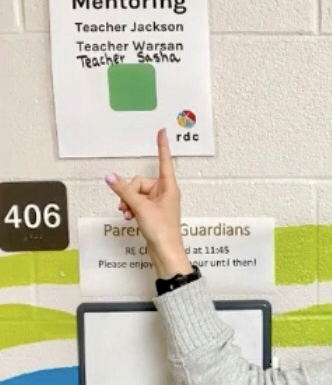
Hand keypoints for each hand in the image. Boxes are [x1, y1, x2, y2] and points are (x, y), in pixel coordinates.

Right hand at [105, 129, 191, 277]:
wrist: (165, 252)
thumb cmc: (162, 231)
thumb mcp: (140, 207)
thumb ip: (124, 191)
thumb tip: (110, 177)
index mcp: (169, 187)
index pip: (164, 161)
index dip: (162, 146)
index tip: (162, 131)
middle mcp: (165, 192)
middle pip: (140, 181)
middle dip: (129, 192)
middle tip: (128, 207)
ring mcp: (159, 202)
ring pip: (136, 193)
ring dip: (128, 202)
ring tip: (128, 214)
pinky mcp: (153, 211)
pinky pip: (137, 202)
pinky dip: (131, 208)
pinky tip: (128, 217)